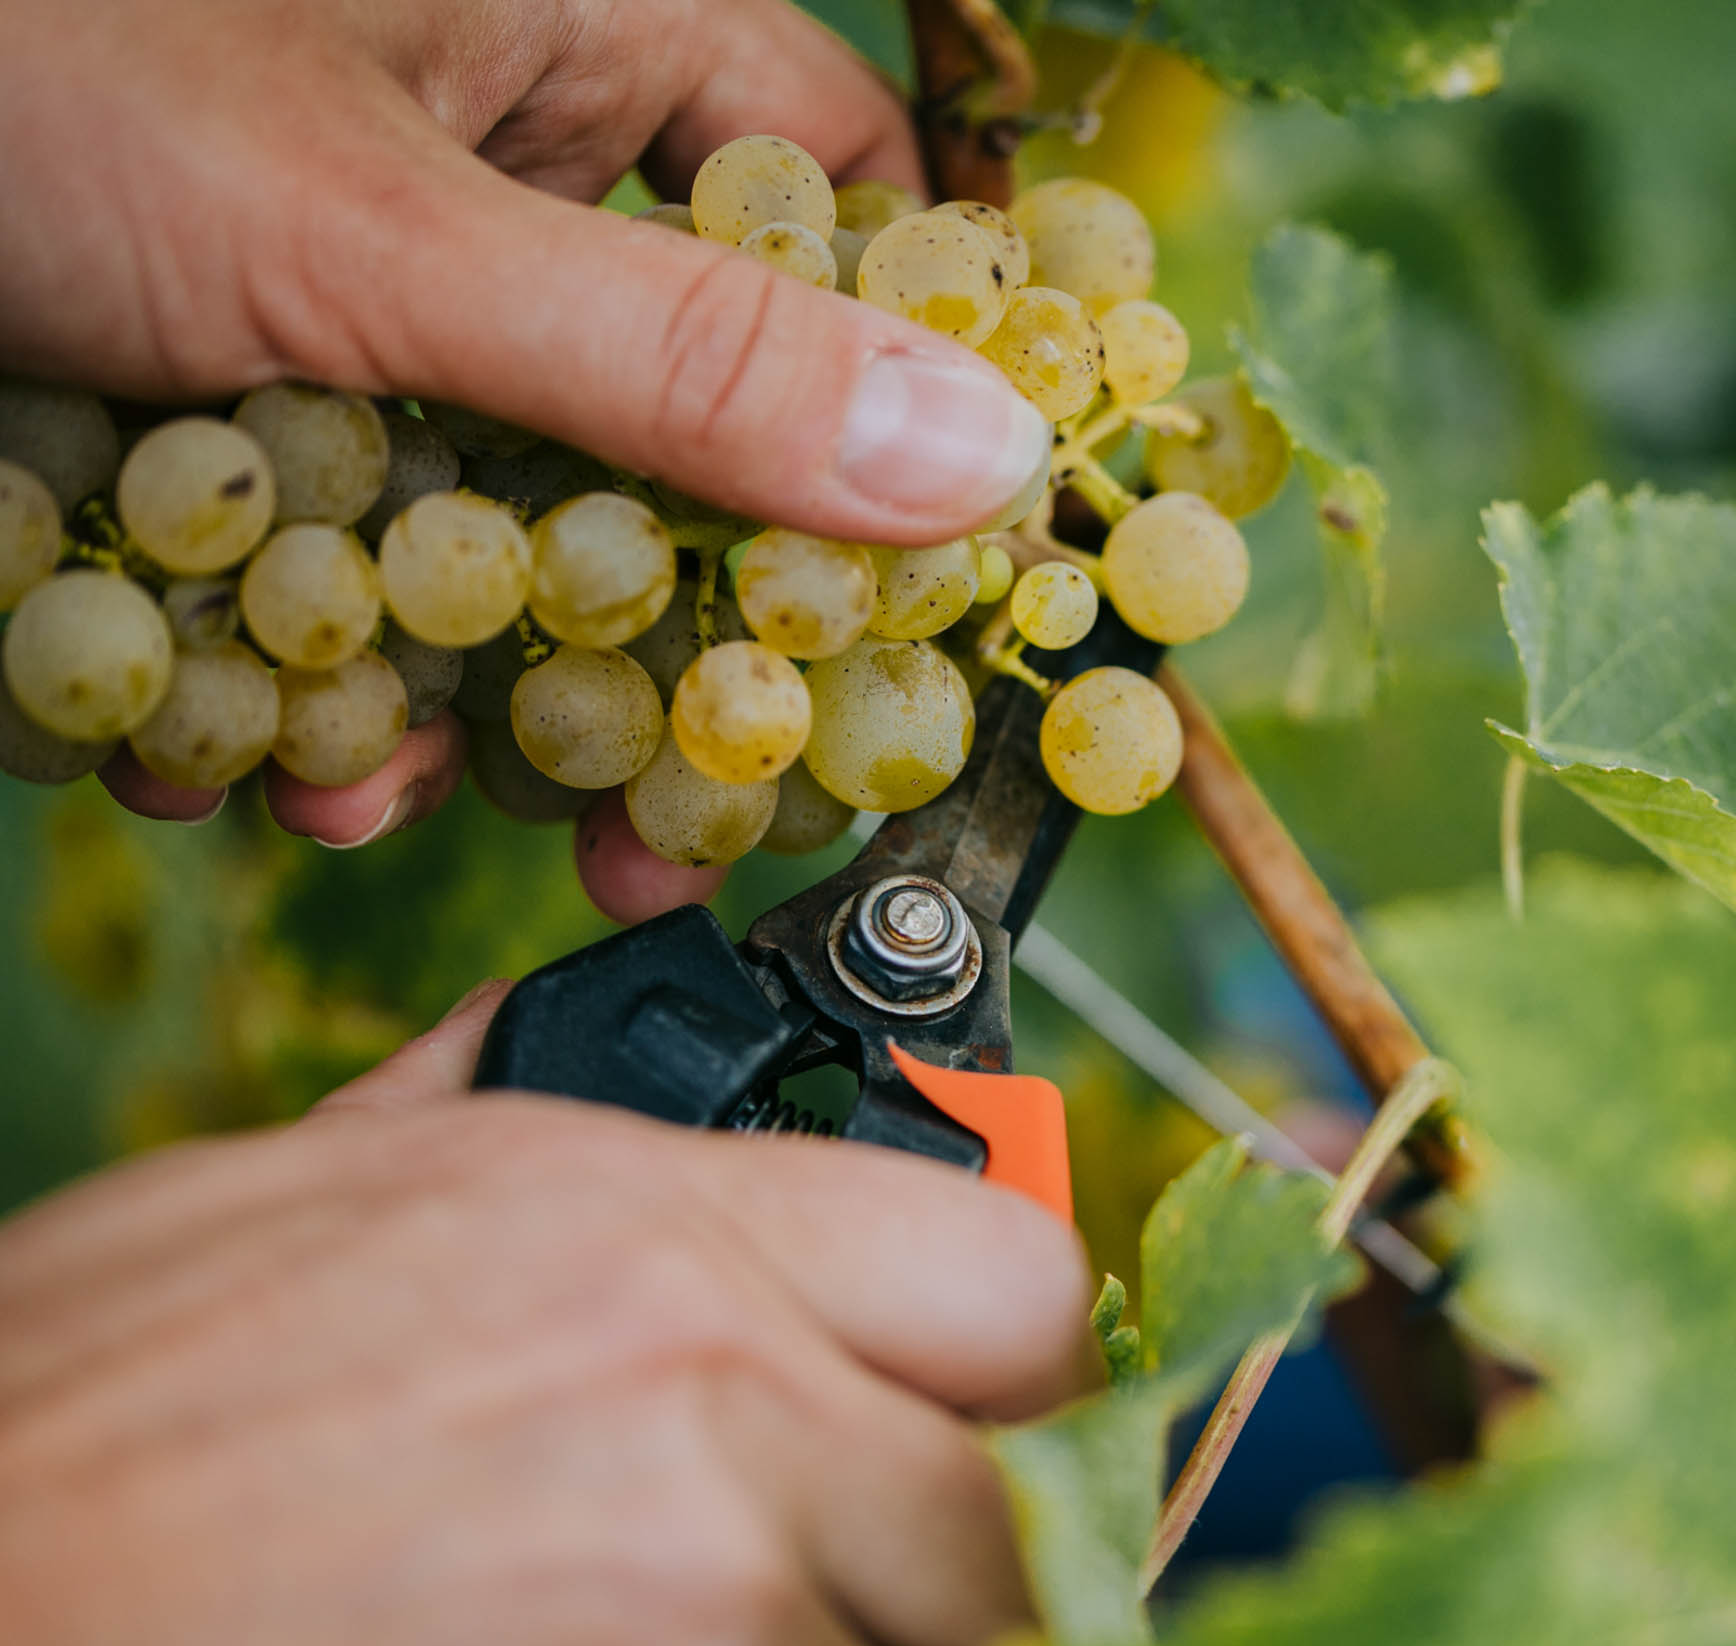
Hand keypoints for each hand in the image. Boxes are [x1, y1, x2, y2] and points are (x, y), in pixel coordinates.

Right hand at [0, 984, 1097, 1645]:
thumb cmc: (77, 1423)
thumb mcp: (309, 1189)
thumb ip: (516, 1117)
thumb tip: (627, 1045)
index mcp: (654, 1215)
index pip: (1017, 1282)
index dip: (1018, 1377)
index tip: (984, 1429)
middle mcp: (707, 1389)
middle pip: (1010, 1521)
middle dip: (961, 1574)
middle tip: (862, 1592)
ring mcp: (691, 1598)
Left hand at [3, 0, 1049, 922]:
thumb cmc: (5, 49)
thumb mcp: (366, 226)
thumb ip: (683, 366)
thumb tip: (978, 463)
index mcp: (579, 38)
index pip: (850, 210)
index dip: (918, 389)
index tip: (927, 594)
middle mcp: (489, 165)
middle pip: (684, 427)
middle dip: (649, 641)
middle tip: (656, 818)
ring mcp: (354, 290)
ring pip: (502, 530)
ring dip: (437, 696)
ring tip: (350, 783)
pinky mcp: (235, 394)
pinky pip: (338, 560)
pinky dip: (282, 675)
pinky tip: (213, 742)